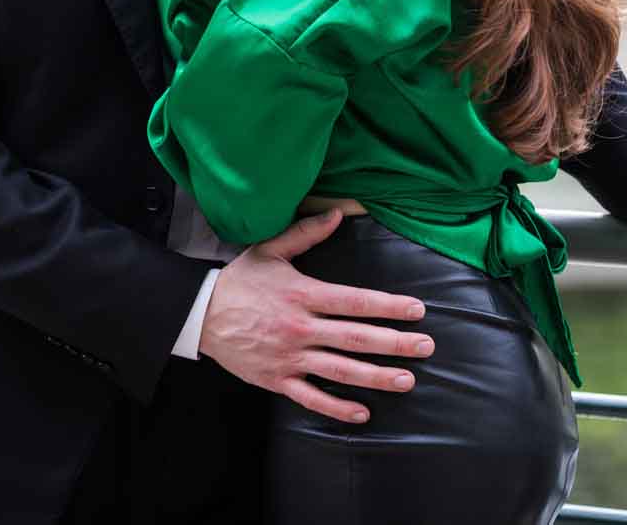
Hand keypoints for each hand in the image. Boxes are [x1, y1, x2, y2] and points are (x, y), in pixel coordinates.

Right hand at [198, 209, 436, 424]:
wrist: (200, 314)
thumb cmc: (239, 281)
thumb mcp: (271, 249)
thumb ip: (306, 232)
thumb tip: (339, 213)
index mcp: (304, 295)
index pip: (356, 302)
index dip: (389, 307)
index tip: (417, 310)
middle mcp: (301, 328)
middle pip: (356, 338)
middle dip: (395, 343)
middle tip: (426, 346)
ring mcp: (289, 357)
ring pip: (340, 371)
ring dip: (376, 377)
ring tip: (406, 380)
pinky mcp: (276, 379)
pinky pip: (311, 398)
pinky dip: (337, 408)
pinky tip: (362, 413)